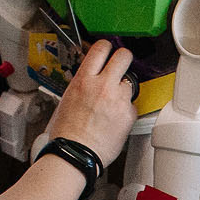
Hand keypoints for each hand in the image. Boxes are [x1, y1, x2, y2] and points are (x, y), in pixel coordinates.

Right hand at [45, 39, 137, 164]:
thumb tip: (92, 76)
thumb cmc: (68, 131)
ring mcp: (118, 99)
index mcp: (84, 79)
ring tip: (112, 105)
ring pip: (129, 84)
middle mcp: (103, 85)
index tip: (108, 50)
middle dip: (124, 58)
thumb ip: (83, 83)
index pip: (101, 48)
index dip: (107, 46)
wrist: (76, 152)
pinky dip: (126, 110)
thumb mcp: (68, 98)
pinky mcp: (129, 114)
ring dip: (123, 91)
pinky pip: (132, 105)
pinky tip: (115, 119)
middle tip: (121, 65)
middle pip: (124, 56)